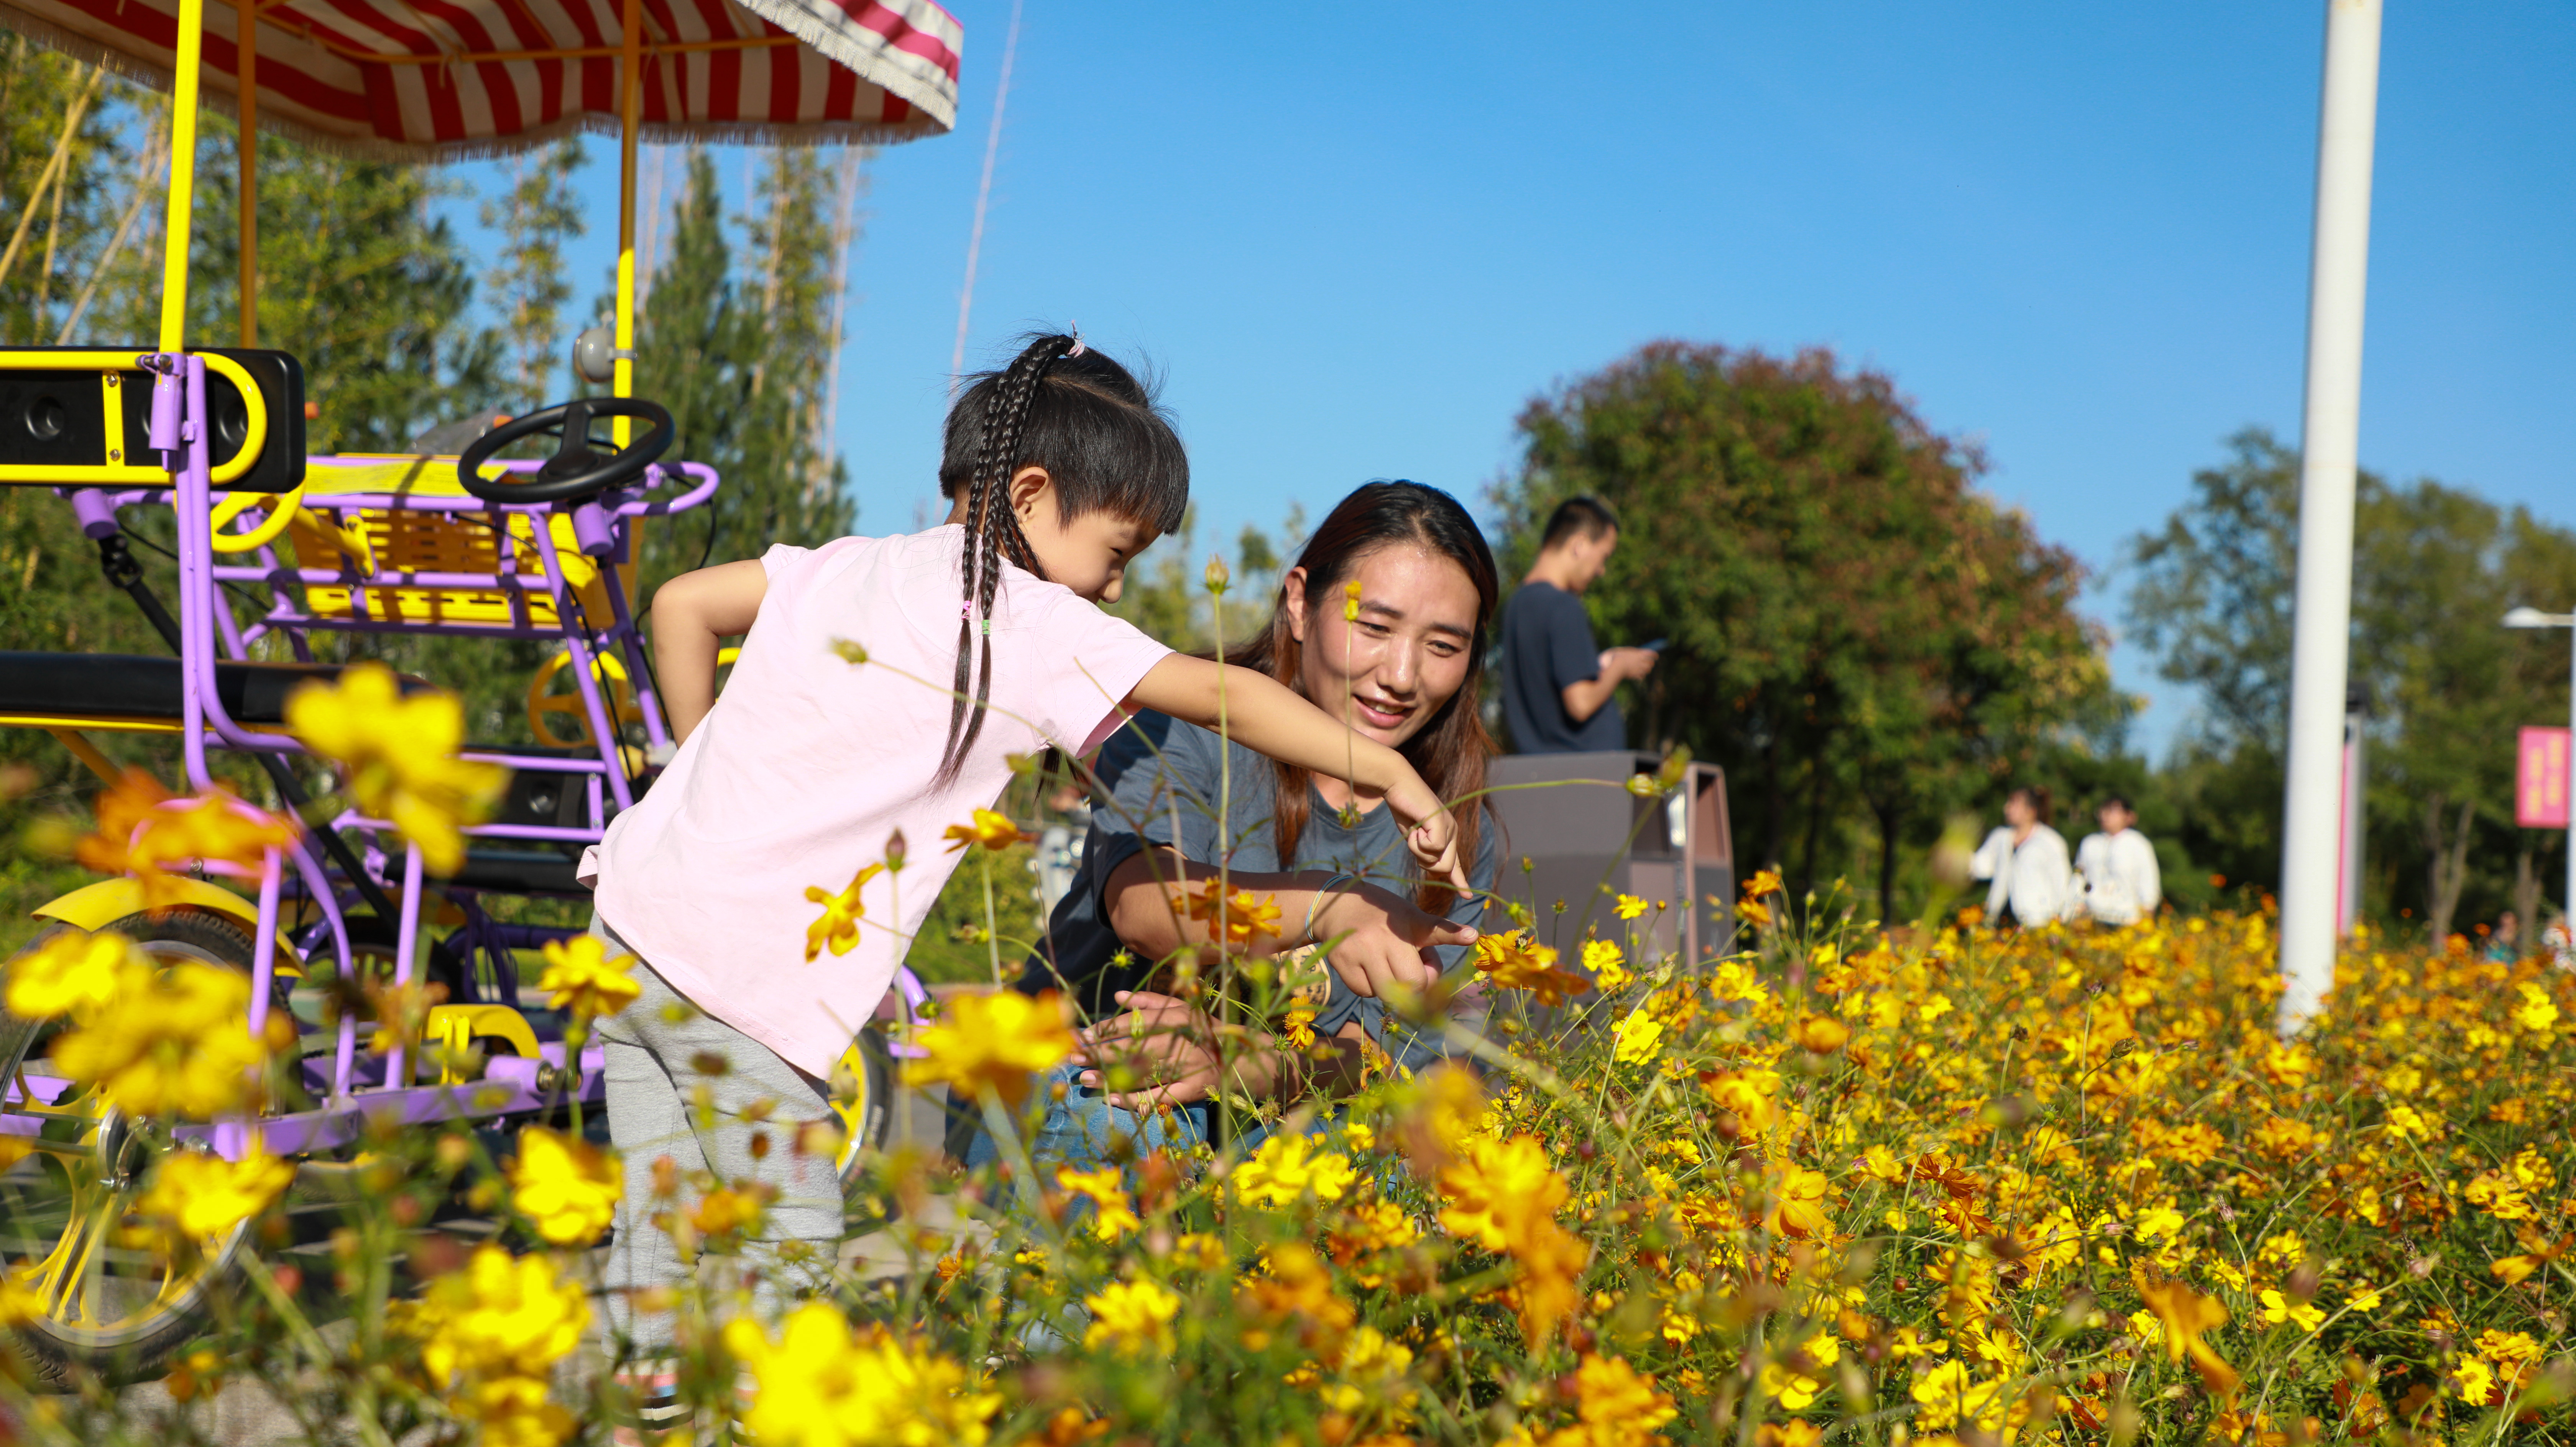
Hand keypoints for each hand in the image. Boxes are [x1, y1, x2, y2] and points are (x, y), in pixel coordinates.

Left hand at [1073, 990, 1280, 1109]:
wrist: (1256, 1061)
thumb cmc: (1215, 1035)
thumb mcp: (1187, 1012)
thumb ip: (1153, 1003)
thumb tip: (1118, 997)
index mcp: (1179, 1017)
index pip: (1135, 1022)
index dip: (1106, 1029)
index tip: (1081, 1034)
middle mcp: (1183, 1039)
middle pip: (1133, 1046)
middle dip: (1100, 1052)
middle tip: (1073, 1055)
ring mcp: (1190, 1065)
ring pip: (1143, 1071)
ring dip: (1111, 1075)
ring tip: (1084, 1078)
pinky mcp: (1197, 1089)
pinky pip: (1161, 1096)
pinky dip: (1137, 1098)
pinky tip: (1114, 1099)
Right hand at [1308, 880, 1474, 998]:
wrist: (1336, 906)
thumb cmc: (1383, 917)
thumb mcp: (1410, 918)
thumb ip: (1428, 944)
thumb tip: (1430, 983)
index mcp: (1410, 921)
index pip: (1434, 928)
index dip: (1453, 934)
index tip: (1471, 935)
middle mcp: (1386, 935)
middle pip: (1414, 982)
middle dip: (1416, 984)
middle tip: (1409, 968)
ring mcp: (1362, 950)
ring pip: (1388, 993)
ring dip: (1391, 987)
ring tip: (1384, 963)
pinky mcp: (1343, 962)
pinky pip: (1366, 992)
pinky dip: (1369, 986)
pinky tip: (1365, 966)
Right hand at [1384, 773, 1472, 896]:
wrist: (1397, 784)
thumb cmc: (1403, 809)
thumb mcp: (1415, 836)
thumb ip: (1425, 850)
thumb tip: (1434, 868)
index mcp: (1447, 835)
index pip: (1455, 864)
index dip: (1460, 881)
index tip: (1467, 896)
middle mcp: (1452, 831)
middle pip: (1445, 868)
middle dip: (1425, 861)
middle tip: (1415, 840)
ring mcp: (1449, 826)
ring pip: (1438, 861)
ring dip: (1419, 851)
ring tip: (1414, 830)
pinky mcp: (1441, 822)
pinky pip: (1432, 848)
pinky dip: (1418, 842)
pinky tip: (1415, 826)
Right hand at [1601, 646, 1658, 682]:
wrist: (1614, 666)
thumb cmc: (1618, 657)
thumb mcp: (1626, 651)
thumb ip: (1635, 652)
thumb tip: (1641, 653)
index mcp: (1640, 653)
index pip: (1652, 654)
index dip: (1655, 655)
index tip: (1656, 657)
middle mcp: (1641, 661)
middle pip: (1651, 663)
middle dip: (1650, 663)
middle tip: (1648, 663)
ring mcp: (1640, 668)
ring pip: (1647, 670)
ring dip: (1645, 669)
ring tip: (1640, 668)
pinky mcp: (1636, 675)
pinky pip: (1642, 676)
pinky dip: (1640, 675)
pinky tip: (1636, 674)